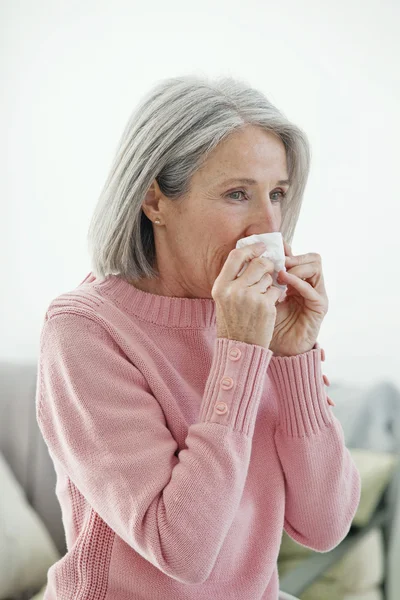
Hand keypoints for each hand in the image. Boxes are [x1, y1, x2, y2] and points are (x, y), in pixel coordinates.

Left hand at [268, 240, 328, 356]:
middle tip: (278, 260)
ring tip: (280, 272)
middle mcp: (309, 285)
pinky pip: (312, 289)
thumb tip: (248, 256)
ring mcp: (316, 294)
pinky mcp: (319, 306)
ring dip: (297, 266)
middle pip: (312, 257)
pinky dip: (298, 282)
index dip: (286, 249)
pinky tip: (284, 281)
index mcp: (296, 280)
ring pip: (316, 266)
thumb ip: (260, 278)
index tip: (270, 248)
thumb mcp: (260, 296)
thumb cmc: (265, 323)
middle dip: (293, 256)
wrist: (276, 348)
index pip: (297, 256)